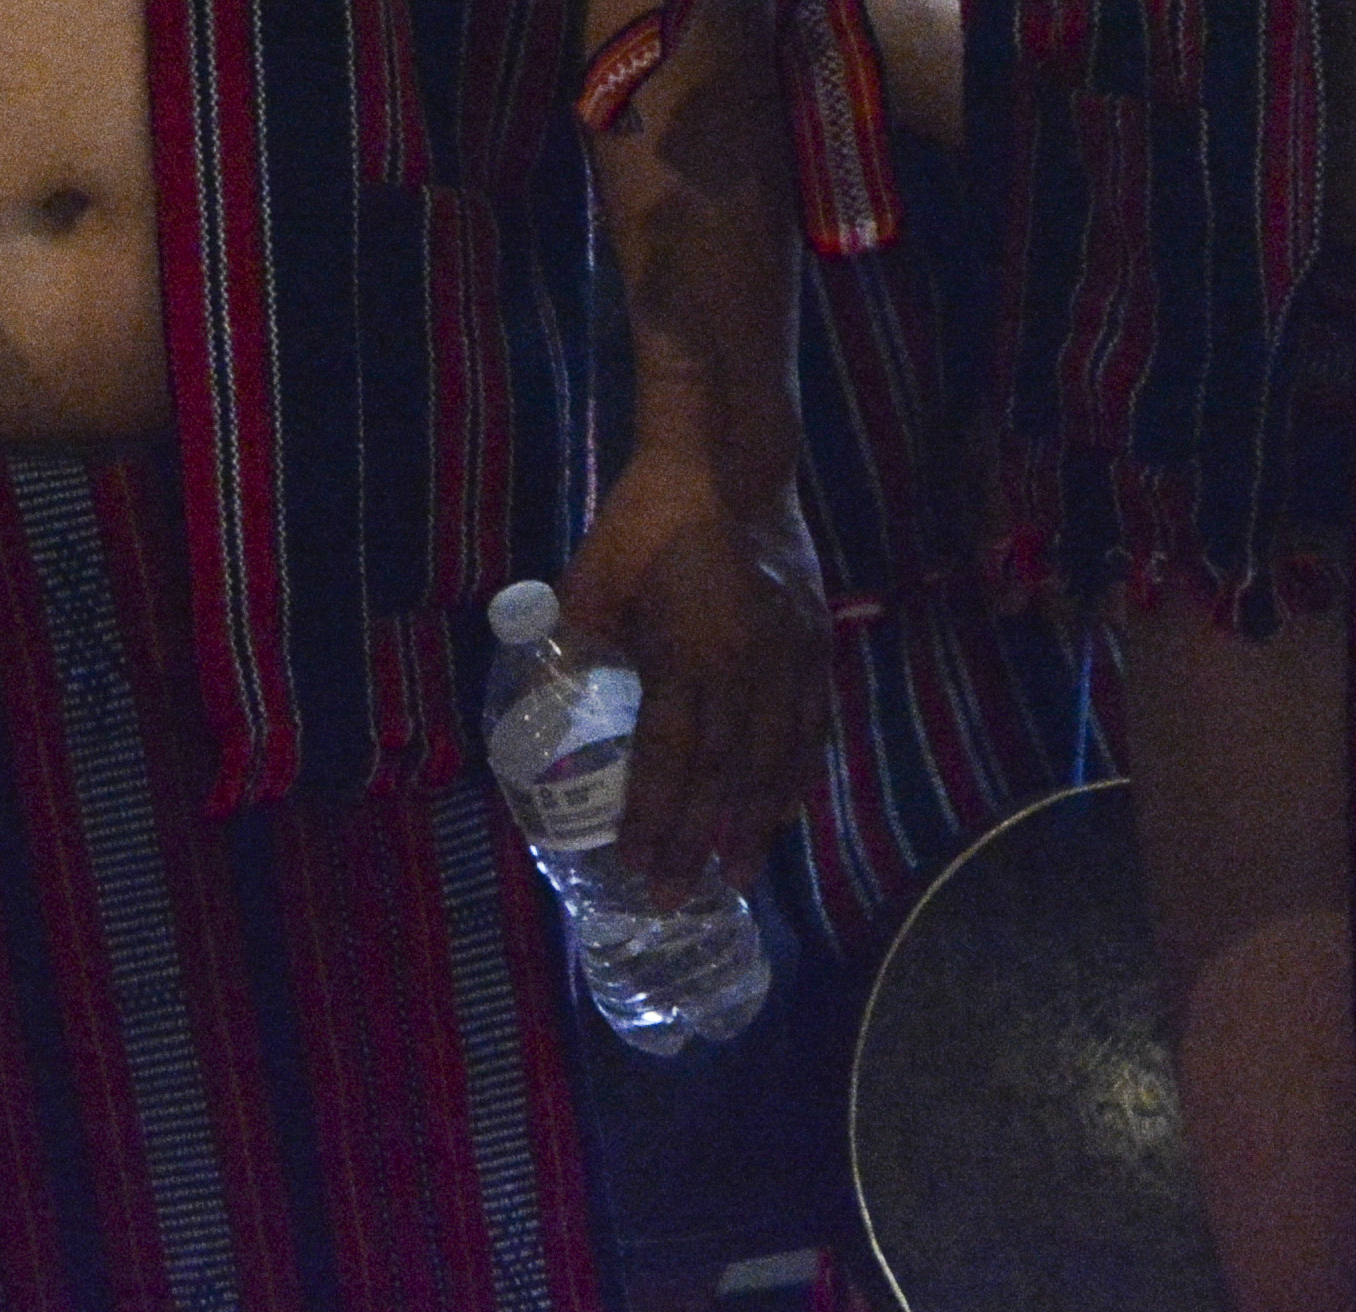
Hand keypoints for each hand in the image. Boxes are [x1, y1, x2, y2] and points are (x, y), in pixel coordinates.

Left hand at [559, 442, 818, 889]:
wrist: (727, 461)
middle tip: (680, 894)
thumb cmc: (647, 518)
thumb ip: (573, 645)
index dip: (655, 817)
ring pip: (774, 760)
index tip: (638, 865)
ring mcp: (789, 658)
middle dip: (699, 840)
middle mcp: (747, 667)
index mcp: (689, 653)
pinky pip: (811, 726)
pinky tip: (785, 810)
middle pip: (724, 773)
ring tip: (738, 874)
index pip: (670, 758)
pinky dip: (798, 775)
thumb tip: (542, 705)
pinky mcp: (813, 644)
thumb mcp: (593, 580)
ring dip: (754, 824)